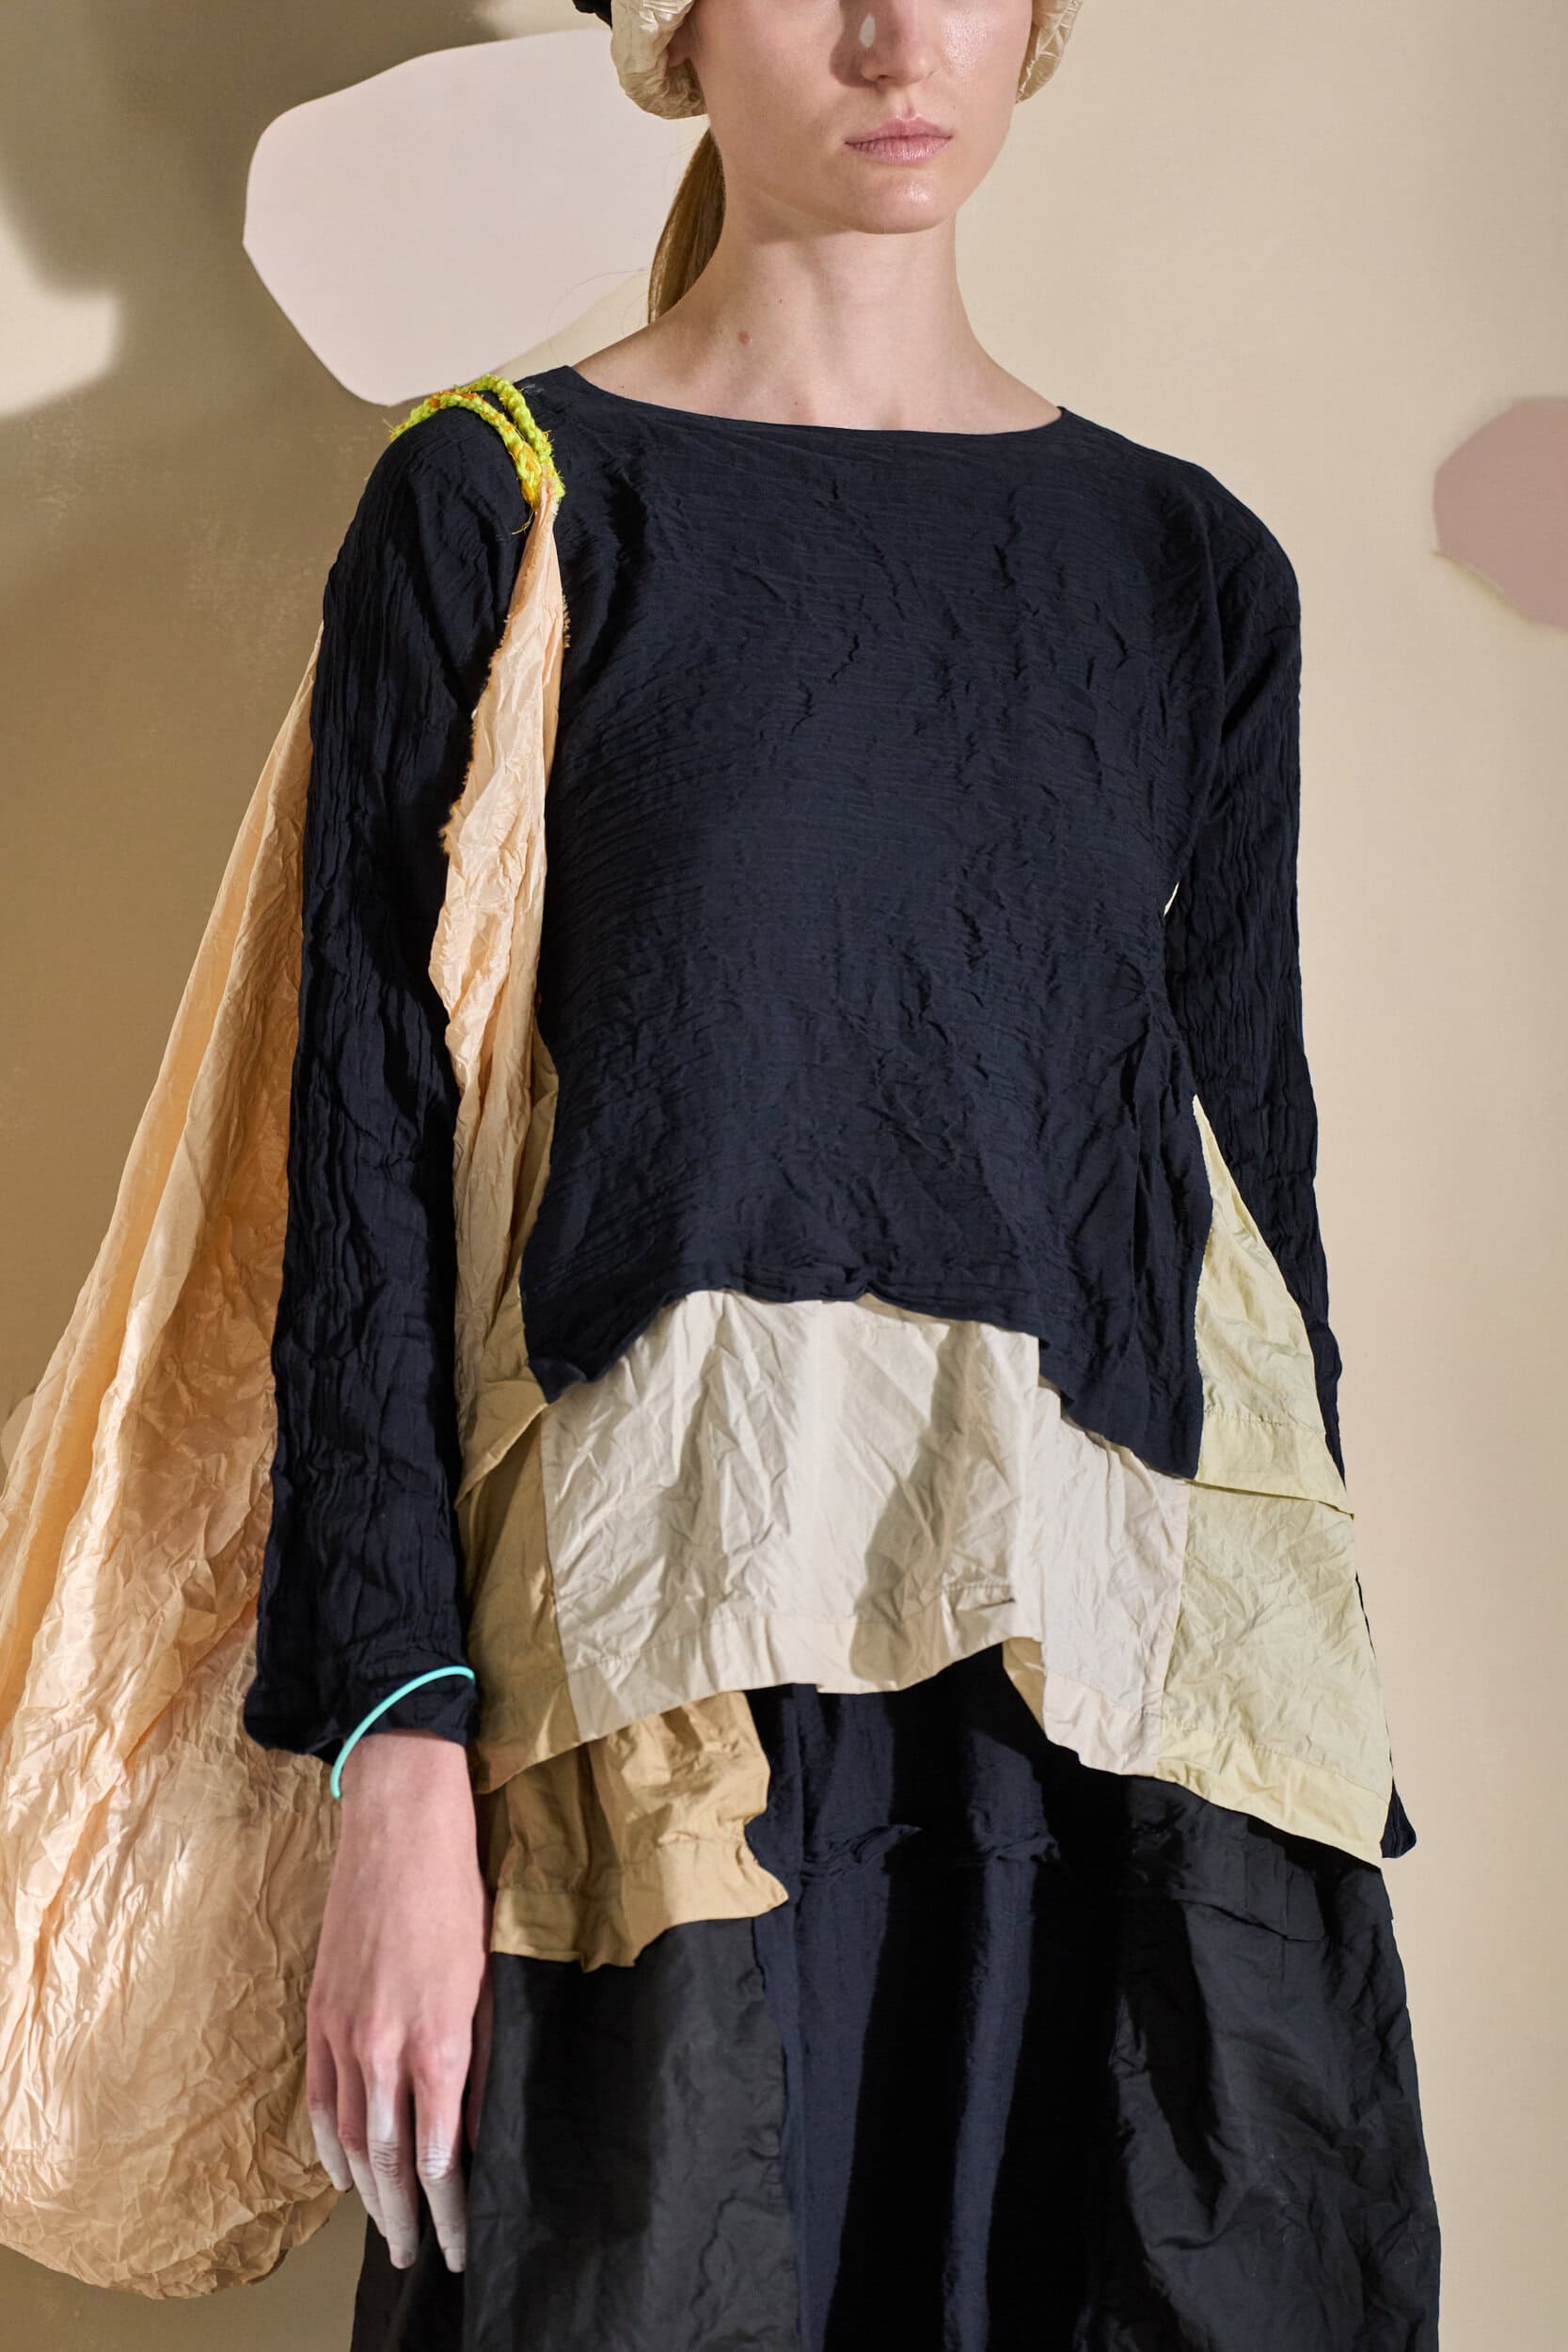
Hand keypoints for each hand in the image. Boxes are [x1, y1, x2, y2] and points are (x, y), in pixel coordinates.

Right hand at [305, 1729, 489, 2272]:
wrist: (400, 1830)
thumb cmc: (460, 1895)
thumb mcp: (489, 1981)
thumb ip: (482, 2060)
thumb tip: (475, 2124)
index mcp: (439, 2041)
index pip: (439, 2156)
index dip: (449, 2210)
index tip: (461, 2245)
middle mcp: (385, 2048)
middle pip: (388, 2160)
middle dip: (406, 2218)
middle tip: (420, 2256)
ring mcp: (344, 2032)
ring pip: (349, 2138)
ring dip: (367, 2193)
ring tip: (387, 2230)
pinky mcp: (320, 2013)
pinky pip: (319, 2098)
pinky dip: (330, 2144)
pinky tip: (344, 2172)